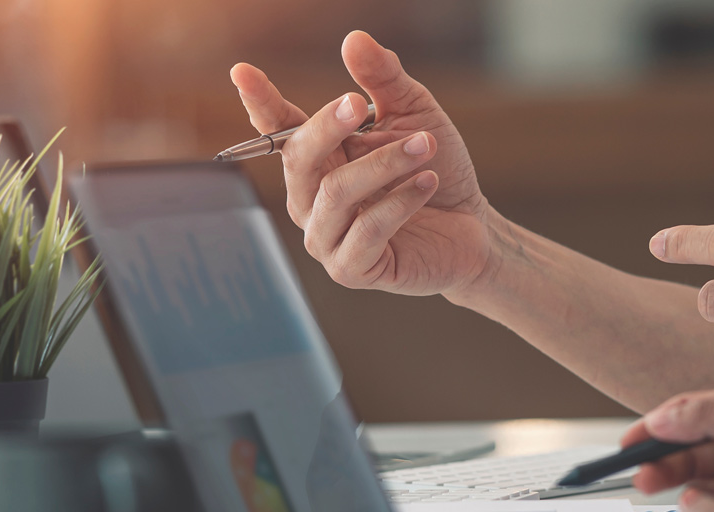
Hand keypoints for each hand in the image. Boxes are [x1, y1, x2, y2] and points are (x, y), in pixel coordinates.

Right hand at [230, 31, 513, 297]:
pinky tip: (427, 183)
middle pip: (300, 159)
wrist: (471, 228)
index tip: (242, 72)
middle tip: (361, 103)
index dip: (259, 102)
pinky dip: (400, 201)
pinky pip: (366, 230)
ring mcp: (326, 238)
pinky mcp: (351, 269)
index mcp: (318, 161)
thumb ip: (382, 80)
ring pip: (336, 193)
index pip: (279, 129)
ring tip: (425, 148)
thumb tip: (354, 39)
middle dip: (328, 128)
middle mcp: (310, 200)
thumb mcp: (413, 115)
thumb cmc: (434, 170)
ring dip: (384, 164)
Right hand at [623, 386, 713, 497]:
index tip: (629, 444)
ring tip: (660, 489)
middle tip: (639, 474)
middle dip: (660, 462)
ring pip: (699, 486)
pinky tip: (695, 510)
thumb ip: (712, 411)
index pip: (693, 421)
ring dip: (676, 487)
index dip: (658, 431)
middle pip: (689, 455)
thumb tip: (662, 417)